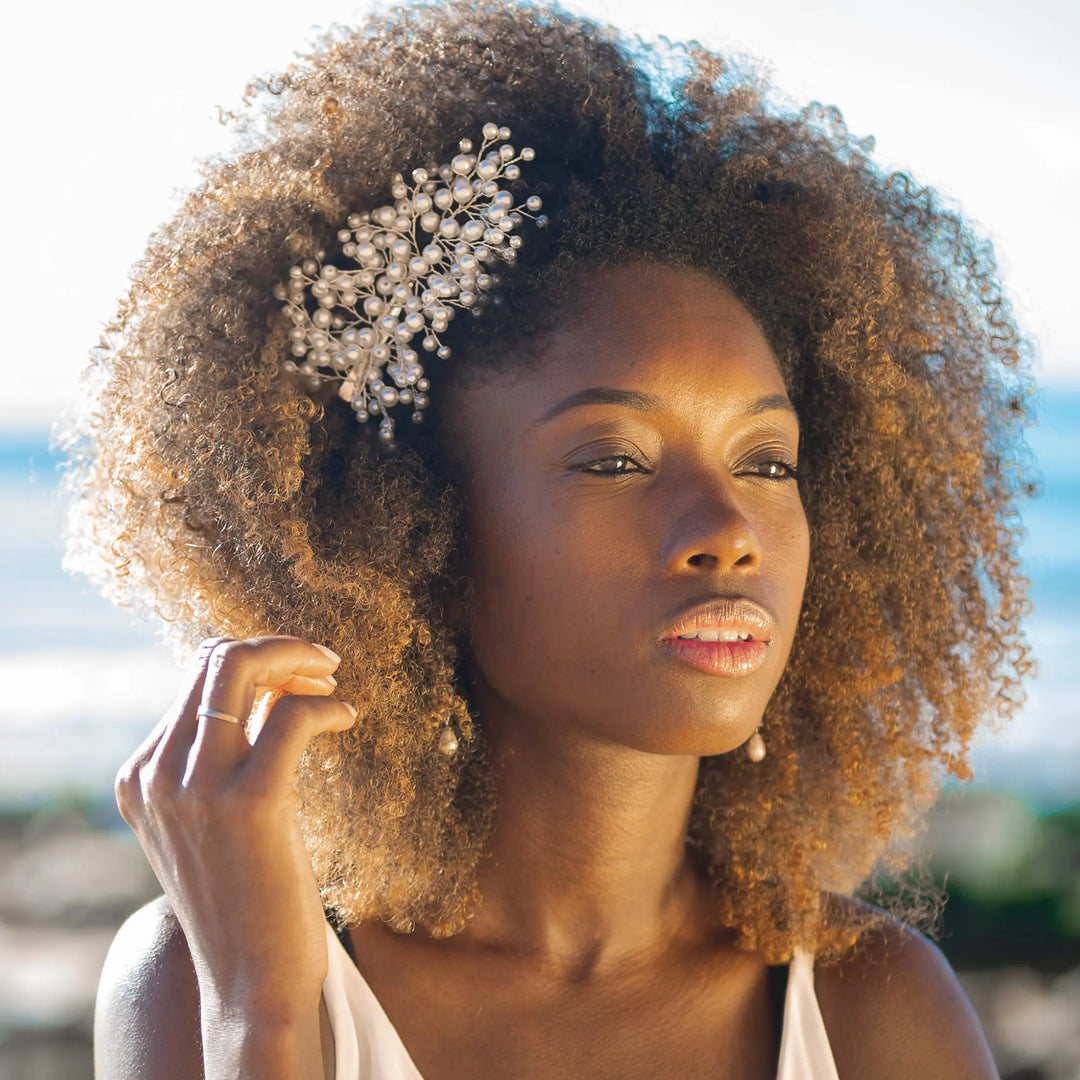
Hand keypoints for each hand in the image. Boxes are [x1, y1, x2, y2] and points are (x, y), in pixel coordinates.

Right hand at [114, 636, 355, 1070]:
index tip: (297, 678)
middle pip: (215, 661)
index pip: (194, 679)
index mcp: (141, 777)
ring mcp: (196, 788)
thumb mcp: (210, 822)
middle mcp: (157, 775)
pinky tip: (348, 718)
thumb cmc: (246, 895)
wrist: (250, 979)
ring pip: (242, 669)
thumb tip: (267, 690)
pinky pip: (292, 715)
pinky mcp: (249, 802)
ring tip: (333, 685)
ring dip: (300, 662)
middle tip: (323, 666)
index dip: (253, 663)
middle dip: (277, 649)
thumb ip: (216, 761)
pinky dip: (327, 705)